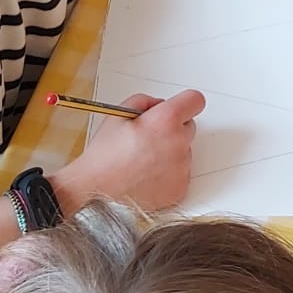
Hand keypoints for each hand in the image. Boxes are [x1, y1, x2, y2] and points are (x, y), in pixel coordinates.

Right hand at [53, 89, 204, 213]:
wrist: (97, 191)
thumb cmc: (104, 155)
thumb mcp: (118, 114)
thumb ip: (144, 101)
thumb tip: (159, 104)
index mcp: (165, 120)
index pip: (195, 100)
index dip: (185, 103)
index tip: (178, 108)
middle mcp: (179, 143)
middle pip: (189, 127)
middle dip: (173, 128)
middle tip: (148, 138)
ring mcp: (182, 168)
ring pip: (184, 152)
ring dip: (170, 152)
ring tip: (143, 161)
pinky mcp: (180, 188)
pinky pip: (181, 174)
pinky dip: (169, 174)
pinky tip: (147, 176)